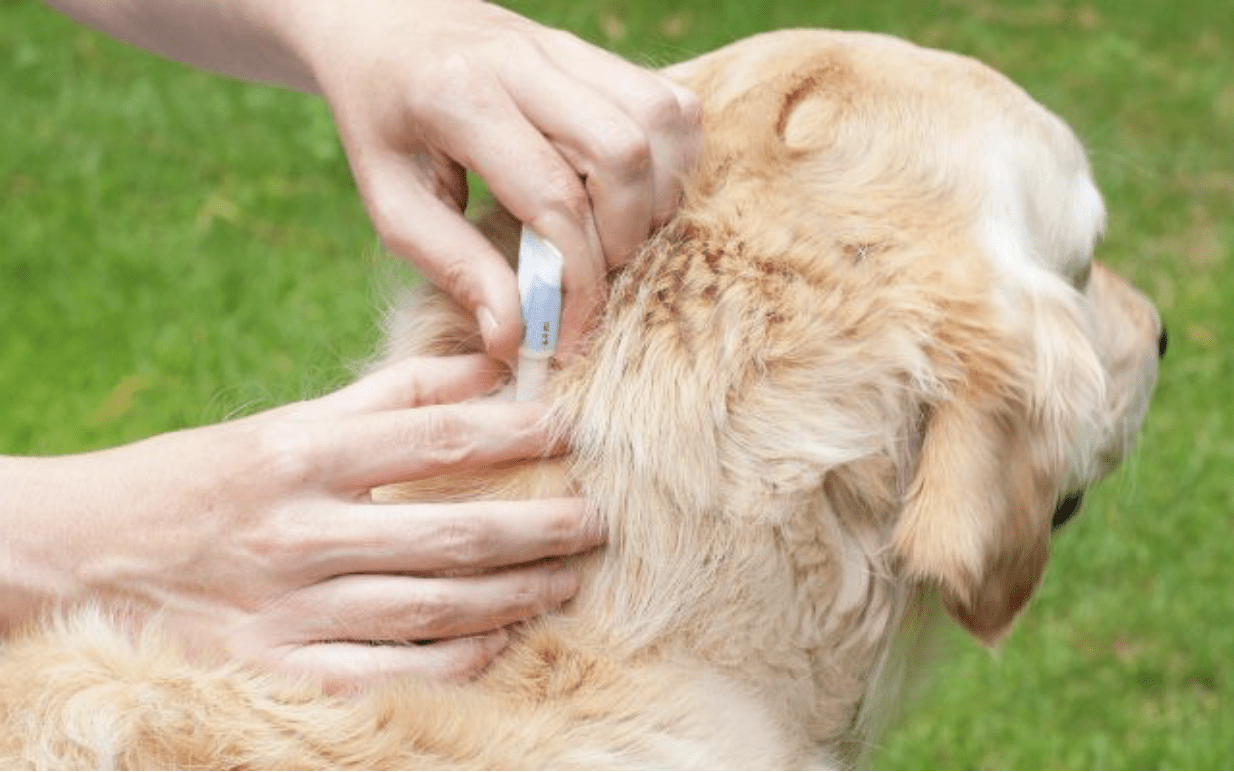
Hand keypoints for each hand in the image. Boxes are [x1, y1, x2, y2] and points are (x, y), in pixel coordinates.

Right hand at [0, 355, 602, 689]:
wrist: (83, 557)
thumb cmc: (197, 481)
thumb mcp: (282, 423)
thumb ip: (385, 396)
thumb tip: (482, 366)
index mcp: (301, 454)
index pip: (436, 437)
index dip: (516, 432)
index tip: (570, 429)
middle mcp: (301, 532)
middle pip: (452, 531)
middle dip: (539, 526)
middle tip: (597, 518)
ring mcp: (291, 609)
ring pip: (434, 607)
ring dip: (517, 593)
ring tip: (571, 577)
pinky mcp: (280, 669)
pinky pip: (393, 672)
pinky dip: (459, 659)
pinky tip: (505, 639)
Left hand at [287, 0, 702, 358]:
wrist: (382, 25)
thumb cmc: (381, 121)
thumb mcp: (392, 201)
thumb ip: (453, 266)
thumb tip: (513, 337)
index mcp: (458, 96)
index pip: (553, 197)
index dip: (576, 279)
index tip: (566, 332)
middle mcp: (523, 60)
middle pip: (624, 151)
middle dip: (624, 237)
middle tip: (591, 277)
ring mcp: (567, 47)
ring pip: (662, 120)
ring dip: (656, 197)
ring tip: (613, 236)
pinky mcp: (596, 52)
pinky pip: (670, 103)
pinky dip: (670, 160)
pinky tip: (630, 194)